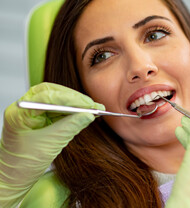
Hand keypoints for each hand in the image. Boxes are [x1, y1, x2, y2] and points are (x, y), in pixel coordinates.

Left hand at [0, 82, 103, 207]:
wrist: (14, 179)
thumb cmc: (22, 166)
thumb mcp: (50, 145)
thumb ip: (70, 127)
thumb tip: (89, 115)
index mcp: (19, 113)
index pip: (47, 97)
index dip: (70, 99)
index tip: (89, 105)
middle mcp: (24, 108)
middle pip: (51, 92)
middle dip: (73, 98)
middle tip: (92, 105)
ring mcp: (32, 112)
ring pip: (56, 99)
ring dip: (75, 104)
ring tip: (93, 110)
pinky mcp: (40, 118)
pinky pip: (58, 109)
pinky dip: (72, 111)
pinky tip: (84, 114)